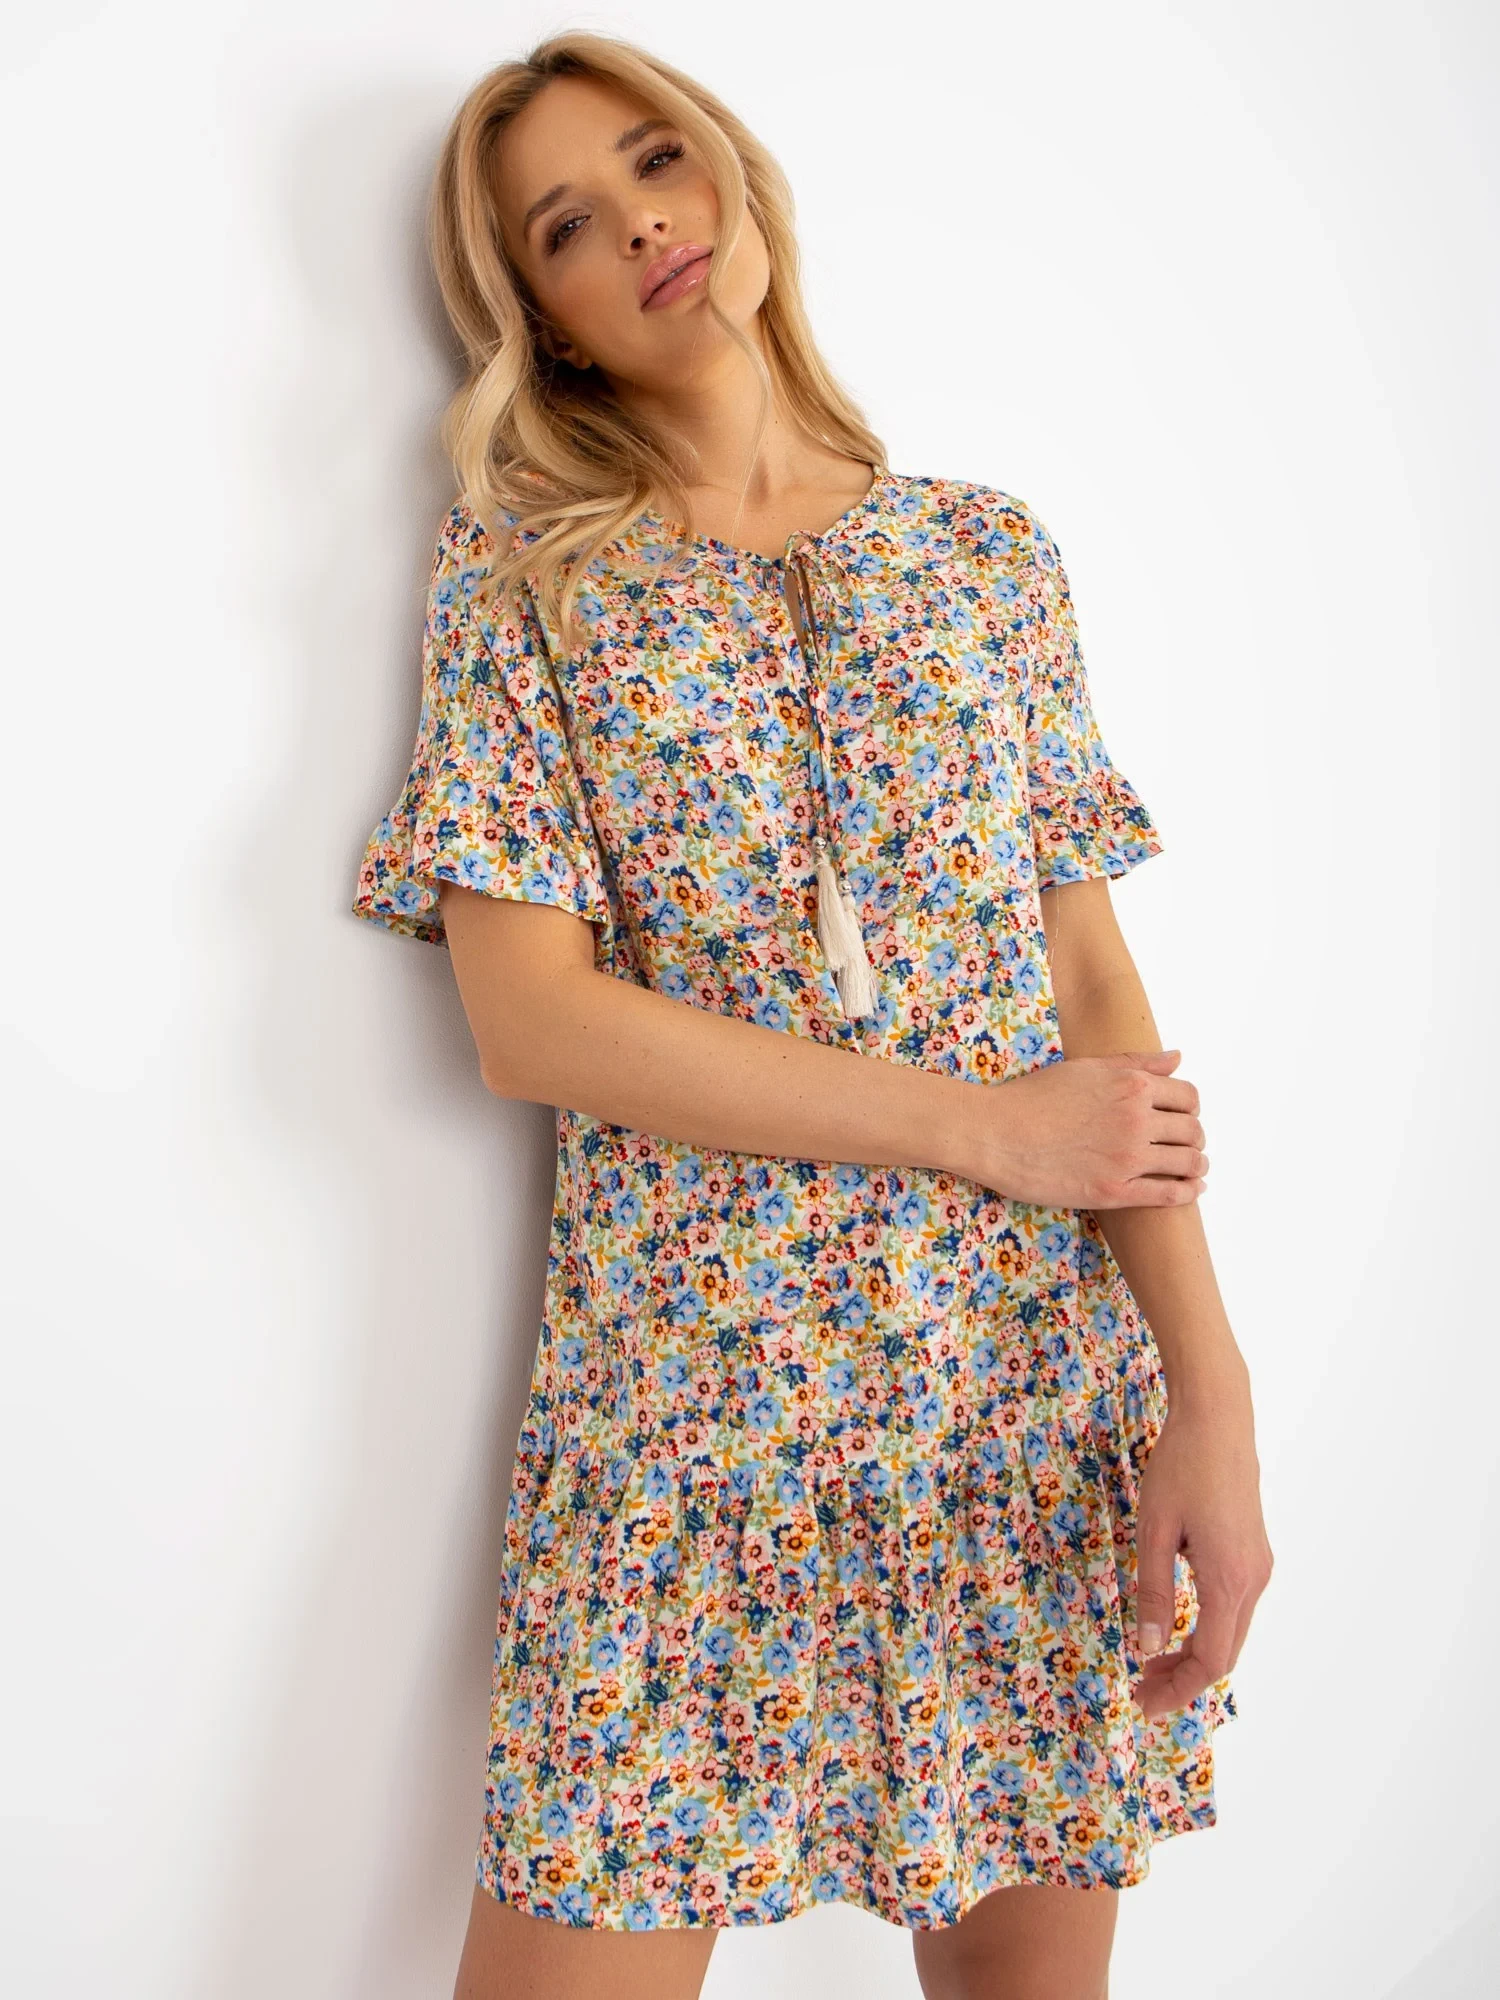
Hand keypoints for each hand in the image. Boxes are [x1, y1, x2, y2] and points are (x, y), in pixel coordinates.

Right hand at [971, 1048, 1207, 1208]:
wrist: (995, 1134)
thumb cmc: (1032, 1097)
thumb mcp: (1086, 1068)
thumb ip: (1136, 1062)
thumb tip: (1177, 1057)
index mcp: (1131, 1085)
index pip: (1188, 1096)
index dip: (1191, 1108)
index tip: (1183, 1116)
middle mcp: (1136, 1119)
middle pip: (1192, 1130)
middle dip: (1195, 1137)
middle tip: (1188, 1145)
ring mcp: (1127, 1157)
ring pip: (1186, 1162)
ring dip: (1196, 1165)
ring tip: (1193, 1169)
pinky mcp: (1114, 1191)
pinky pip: (1167, 1194)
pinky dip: (1186, 1192)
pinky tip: (1189, 1191)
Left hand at [1130, 1394, 1273, 1719]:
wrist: (1218, 1419)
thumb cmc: (1181, 1467)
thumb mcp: (1153, 1530)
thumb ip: (1153, 1591)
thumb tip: (1148, 1647)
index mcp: (1230, 1579)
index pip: (1211, 1660)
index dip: (1178, 1689)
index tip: (1144, 1703)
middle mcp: (1254, 1579)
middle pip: (1225, 1654)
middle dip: (1183, 1679)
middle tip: (1141, 1689)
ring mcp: (1259, 1566)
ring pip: (1231, 1632)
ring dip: (1195, 1654)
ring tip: (1152, 1662)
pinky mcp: (1255, 1552)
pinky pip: (1234, 1608)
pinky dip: (1207, 1629)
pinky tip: (1177, 1627)